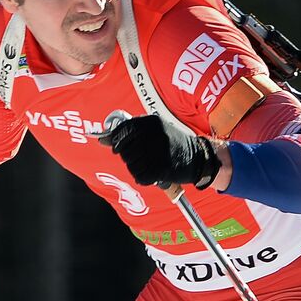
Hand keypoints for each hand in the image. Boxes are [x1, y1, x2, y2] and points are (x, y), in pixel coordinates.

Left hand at [98, 115, 220, 188]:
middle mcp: (154, 135)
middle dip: (129, 157)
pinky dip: (144, 178)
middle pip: (124, 150)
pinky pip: (140, 176)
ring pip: (130, 164)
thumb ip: (130, 132)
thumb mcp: (155, 130)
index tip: (118, 146)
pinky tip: (154, 173)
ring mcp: (157, 151)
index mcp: (151, 122)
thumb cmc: (173, 143)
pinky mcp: (161, 167)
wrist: (198, 157)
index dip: (116, 141)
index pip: (121, 130)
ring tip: (151, 164)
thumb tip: (102, 139)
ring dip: (137, 168)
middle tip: (143, 157)